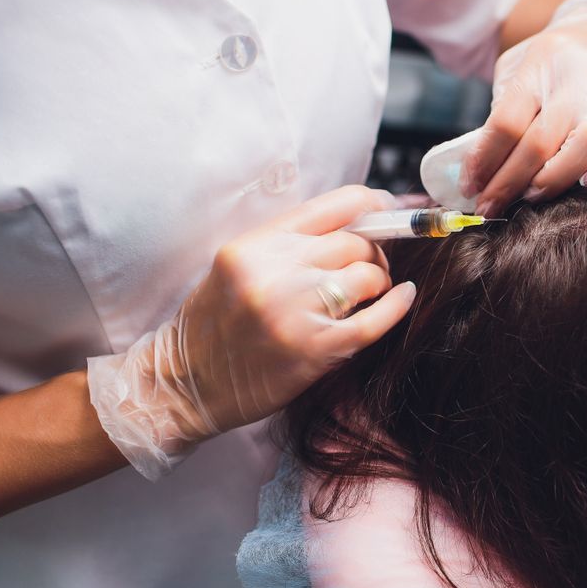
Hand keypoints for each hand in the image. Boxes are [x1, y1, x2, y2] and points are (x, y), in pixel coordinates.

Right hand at [87, 186, 415, 479]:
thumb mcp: (239, 265)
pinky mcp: (313, 352)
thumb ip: (291, 243)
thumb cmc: (215, 322)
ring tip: (368, 292)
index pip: (335, 206)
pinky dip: (396, 306)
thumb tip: (360, 221)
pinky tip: (403, 298)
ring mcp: (294, 313)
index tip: (386, 210)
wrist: (183, 383)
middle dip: (373, 252)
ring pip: (368, 276)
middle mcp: (274, 273)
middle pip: (356, 242)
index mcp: (255, 245)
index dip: (373, 204)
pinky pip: (373, 321)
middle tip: (369, 266)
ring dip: (378, 282)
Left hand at [462, 0, 586, 217]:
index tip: (470, 188)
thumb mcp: (517, 69)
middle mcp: (576, 82)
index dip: (482, 162)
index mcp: (537, 69)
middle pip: (538, 143)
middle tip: (490, 208)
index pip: (505, 124)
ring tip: (531, 196)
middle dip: (507, 185)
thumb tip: (479, 168)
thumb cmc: (553, 61)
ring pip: (585, 145)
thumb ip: (501, 111)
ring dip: (553, 180)